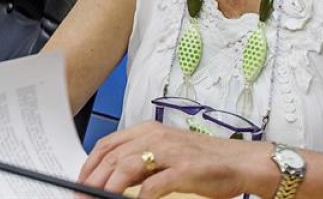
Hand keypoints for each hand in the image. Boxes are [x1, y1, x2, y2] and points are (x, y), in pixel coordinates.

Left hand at [79, 121, 274, 198]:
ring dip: (108, 187)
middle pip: (112, 157)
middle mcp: (155, 137)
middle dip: (93, 179)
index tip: (79, 181)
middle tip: (81, 195)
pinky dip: (141, 197)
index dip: (89, 164)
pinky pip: (155, 185)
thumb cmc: (204, 160)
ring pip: (127, 168)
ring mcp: (170, 152)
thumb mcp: (166, 152)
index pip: (107, 144)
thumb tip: (113, 176)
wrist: (242, 161)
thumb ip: (141, 160)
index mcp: (148, 131)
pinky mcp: (185, 169)